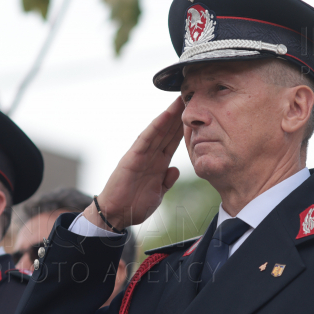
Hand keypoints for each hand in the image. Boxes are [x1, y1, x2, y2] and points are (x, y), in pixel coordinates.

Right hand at [84, 98, 183, 230]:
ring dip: (169, 116)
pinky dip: (155, 127)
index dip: (184, 128)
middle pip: (167, 132)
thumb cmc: (134, 205)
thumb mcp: (157, 193)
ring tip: (180, 101)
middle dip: (179, 116)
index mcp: (158, 164)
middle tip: (191, 98)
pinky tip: (164, 116)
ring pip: (158, 131)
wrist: (116, 215)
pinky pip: (146, 140)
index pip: (173, 142)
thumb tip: (175, 170)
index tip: (196, 115)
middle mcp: (150, 156)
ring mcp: (141, 155)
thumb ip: (166, 181)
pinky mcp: (132, 158)